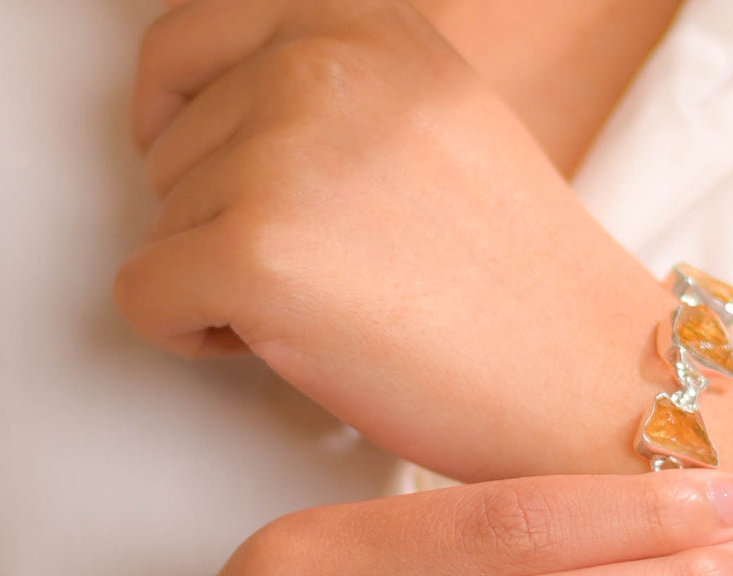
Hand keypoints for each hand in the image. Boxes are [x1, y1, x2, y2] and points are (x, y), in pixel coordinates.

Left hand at [114, 0, 664, 480]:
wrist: (589, 382)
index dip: (178, 122)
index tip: (204, 177)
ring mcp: (285, 160)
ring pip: (157, 227)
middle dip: (217, 219)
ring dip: (217, 281)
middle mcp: (320, 69)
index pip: (183, 42)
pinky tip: (284, 349)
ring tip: (331, 312)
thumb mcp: (432, 131)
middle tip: (323, 276)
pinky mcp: (255, 258)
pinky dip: (191, 335)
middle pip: (167, 148)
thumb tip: (216, 123)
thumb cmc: (521, 290)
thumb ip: (333, 100)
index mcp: (365, 27)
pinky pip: (143, 297)